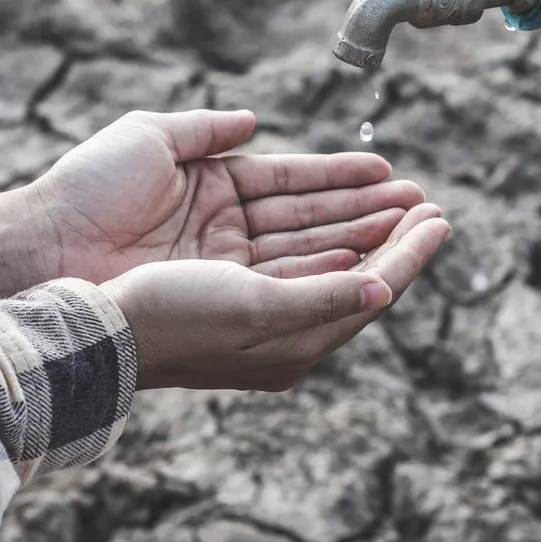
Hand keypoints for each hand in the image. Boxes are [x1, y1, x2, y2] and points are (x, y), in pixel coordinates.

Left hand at [0, 109, 425, 312]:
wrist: (41, 249)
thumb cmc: (85, 191)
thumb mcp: (150, 139)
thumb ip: (206, 128)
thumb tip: (252, 120)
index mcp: (214, 194)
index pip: (295, 185)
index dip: (343, 178)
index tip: (389, 170)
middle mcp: (228, 238)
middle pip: (316, 224)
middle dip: (372, 214)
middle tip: (425, 203)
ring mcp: (229, 273)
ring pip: (316, 255)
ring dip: (370, 241)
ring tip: (420, 225)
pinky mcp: (230, 305)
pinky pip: (297, 288)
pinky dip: (342, 276)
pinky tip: (382, 262)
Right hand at [100, 204, 449, 390]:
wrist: (98, 327)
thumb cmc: (173, 318)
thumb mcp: (256, 308)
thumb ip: (324, 298)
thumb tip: (385, 288)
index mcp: (296, 343)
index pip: (373, 289)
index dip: (410, 252)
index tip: (442, 217)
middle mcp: (283, 330)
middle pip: (357, 274)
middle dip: (394, 236)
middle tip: (429, 202)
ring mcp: (258, 307)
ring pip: (328, 259)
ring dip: (363, 226)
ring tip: (398, 198)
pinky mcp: (232, 286)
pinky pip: (295, 256)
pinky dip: (324, 234)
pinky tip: (339, 221)